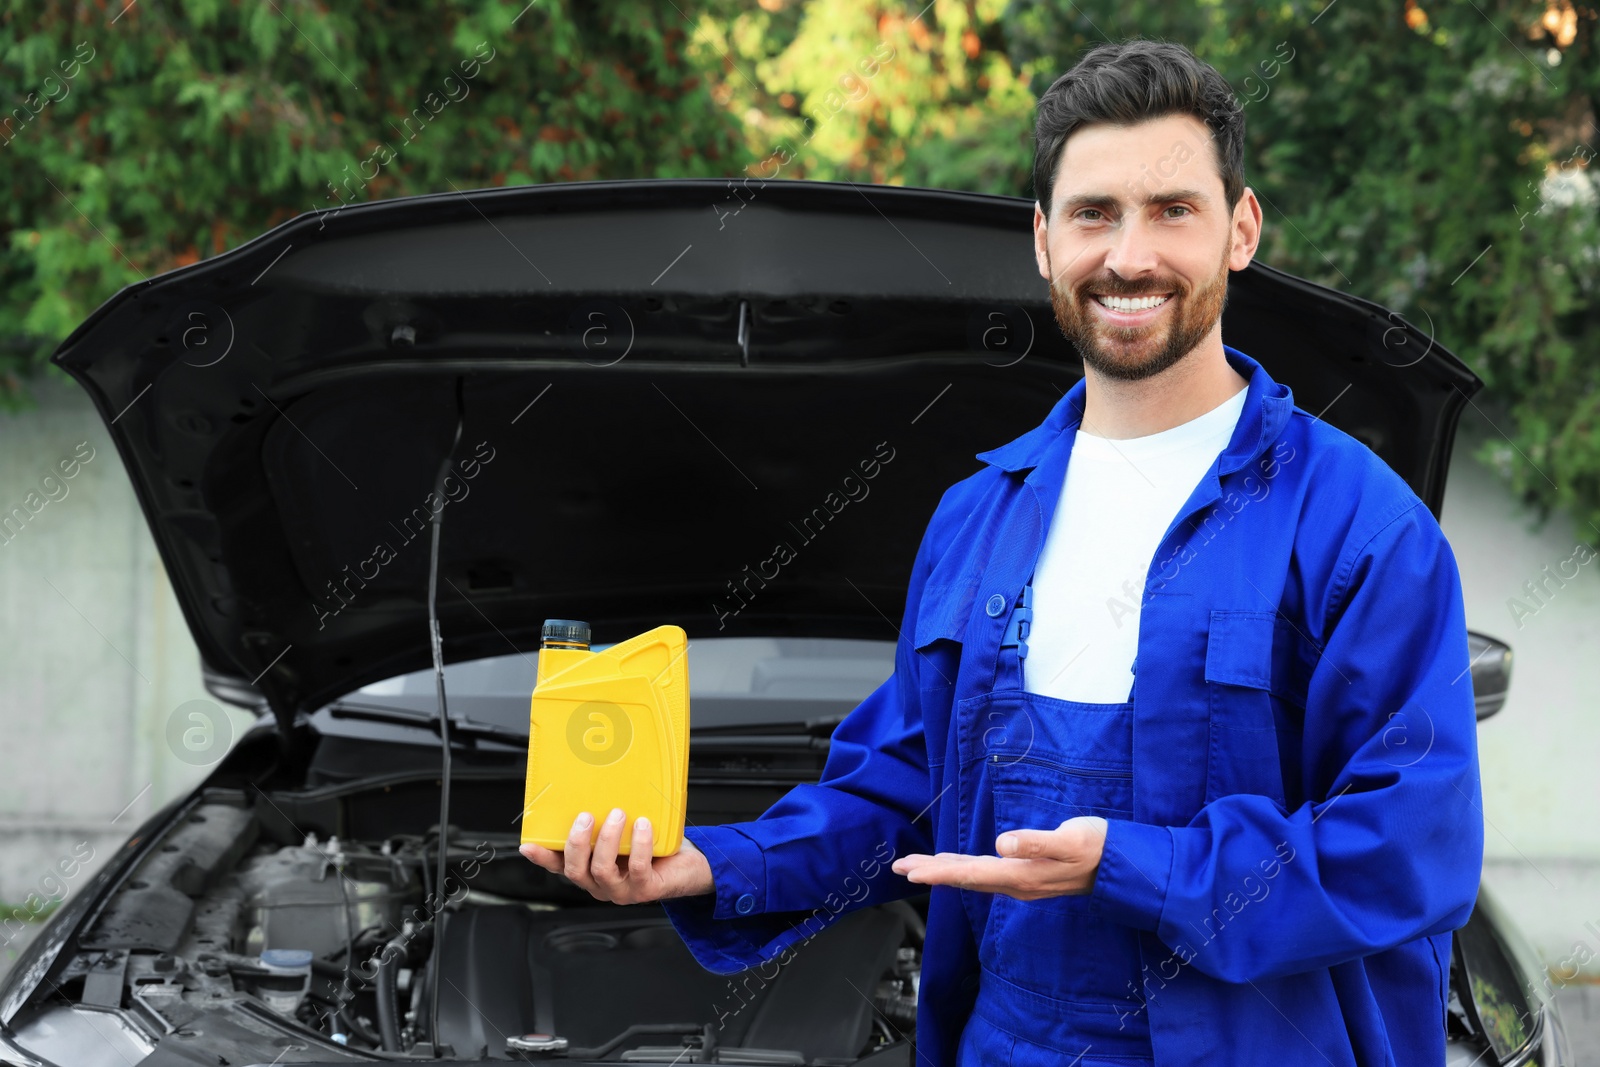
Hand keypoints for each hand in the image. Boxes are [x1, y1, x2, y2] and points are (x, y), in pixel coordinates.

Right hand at [519, 808, 714, 904]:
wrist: (687, 865)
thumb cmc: (654, 846)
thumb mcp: (624, 833)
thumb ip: (606, 821)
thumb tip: (595, 788)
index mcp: (590, 870)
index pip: (559, 866)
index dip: (542, 858)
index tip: (528, 845)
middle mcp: (601, 884)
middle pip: (575, 870)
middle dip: (576, 842)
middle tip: (585, 816)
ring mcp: (621, 890)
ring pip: (601, 870)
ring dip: (607, 840)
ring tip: (617, 814)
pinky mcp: (644, 890)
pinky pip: (637, 869)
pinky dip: (638, 845)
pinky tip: (642, 826)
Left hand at [890, 815, 1107, 899]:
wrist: (1122, 867)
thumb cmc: (1097, 848)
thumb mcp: (1070, 839)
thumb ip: (1037, 842)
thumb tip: (1003, 843)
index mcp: (1020, 875)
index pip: (970, 874)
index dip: (938, 871)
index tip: (910, 870)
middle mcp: (1016, 883)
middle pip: (965, 879)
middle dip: (931, 872)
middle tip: (898, 867)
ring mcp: (1021, 882)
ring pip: (973, 877)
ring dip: (945, 870)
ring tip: (918, 866)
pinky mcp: (1027, 875)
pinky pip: (985, 873)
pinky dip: (964, 868)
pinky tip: (958, 863)